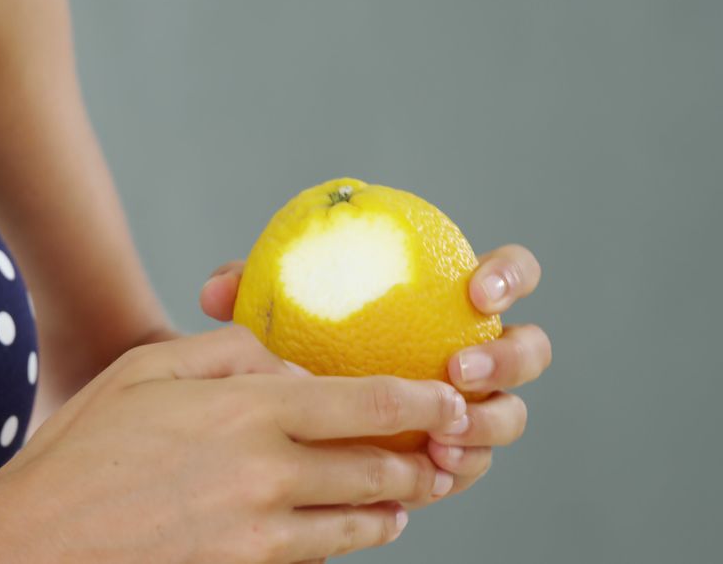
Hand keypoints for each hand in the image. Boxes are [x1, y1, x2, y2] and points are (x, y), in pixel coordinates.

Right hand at [0, 327, 471, 563]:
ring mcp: (258, 537)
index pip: (367, 404)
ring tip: (402, 503)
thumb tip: (287, 365)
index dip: (422, 405)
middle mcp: (265, 473)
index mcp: (246, 409)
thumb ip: (226, 351)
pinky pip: (316, 561)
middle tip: (437, 458)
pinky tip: (343, 535)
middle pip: (377, 470)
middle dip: (418, 464)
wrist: (33, 550)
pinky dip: (341, 546)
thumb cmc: (80, 450)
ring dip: (391, 512)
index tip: (449, 405)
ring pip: (358, 525)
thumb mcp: (144, 368)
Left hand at [199, 244, 551, 506]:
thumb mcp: (277, 309)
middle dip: (508, 359)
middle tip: (458, 369)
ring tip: (444, 438)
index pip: (506, 273)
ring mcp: (471, 405)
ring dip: (488, 426)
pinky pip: (471, 463)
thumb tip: (220, 290)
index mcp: (450, 299)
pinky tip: (428, 476)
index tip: (477, 292)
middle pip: (528, 350)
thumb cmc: (298, 337)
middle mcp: (473, 350)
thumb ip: (254, 291)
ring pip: (509, 416)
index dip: (509, 276)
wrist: (296, 407)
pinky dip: (457, 468)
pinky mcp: (453, 453)